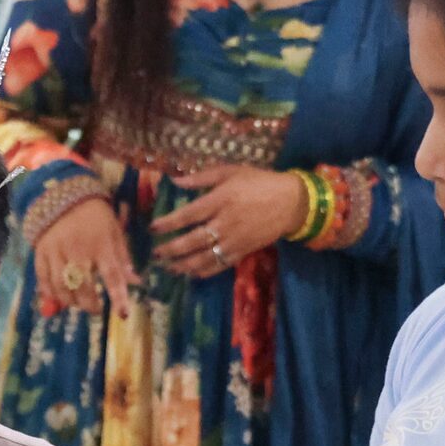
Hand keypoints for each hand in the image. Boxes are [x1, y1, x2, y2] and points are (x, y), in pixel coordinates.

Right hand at [34, 196, 135, 315]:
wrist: (63, 195)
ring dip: (70, 301)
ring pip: (61, 286)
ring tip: (78, 304)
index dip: (119, 297)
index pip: (112, 276)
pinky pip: (43, 278)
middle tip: (95, 309)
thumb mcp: (115, 232)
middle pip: (83, 286)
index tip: (123, 314)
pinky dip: (49, 293)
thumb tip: (136, 282)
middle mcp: (78, 249)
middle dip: (90, 304)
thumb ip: (123, 259)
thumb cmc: (95, 216)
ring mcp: (57, 251)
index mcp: (101, 244)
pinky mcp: (41, 252)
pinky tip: (58, 299)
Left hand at [150, 165, 308, 279]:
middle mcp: (224, 223)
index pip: (187, 215)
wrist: (292, 202)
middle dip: (171, 249)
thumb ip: (202, 178)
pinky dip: (204, 271)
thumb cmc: (260, 182)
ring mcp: (234, 240)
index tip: (152, 228)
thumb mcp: (231, 172)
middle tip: (156, 253)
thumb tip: (175, 181)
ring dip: (184, 265)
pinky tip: (192, 273)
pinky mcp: (243, 251)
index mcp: (220, 200)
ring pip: (204, 258)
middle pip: (192, 241)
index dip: (168, 224)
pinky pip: (220, 265)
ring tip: (169, 267)